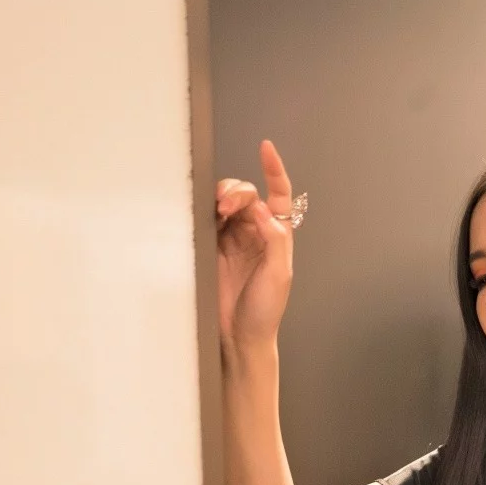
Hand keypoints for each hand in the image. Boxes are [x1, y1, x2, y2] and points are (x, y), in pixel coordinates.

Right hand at [215, 137, 297, 347]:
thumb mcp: (279, 274)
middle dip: (239, 190)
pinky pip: (207, 218)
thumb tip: (265, 210)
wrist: (239, 335)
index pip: (278, 194)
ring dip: (223, 196)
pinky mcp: (210, 246)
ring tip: (219, 207)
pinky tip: (207, 213)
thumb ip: (275, 239)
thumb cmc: (264, 310)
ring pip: (225, 201)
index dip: (273, 170)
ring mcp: (231, 238)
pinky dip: (205, 210)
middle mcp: (255, 232)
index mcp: (277, 235)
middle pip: (247, 193)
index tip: (265, 148)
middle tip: (229, 204)